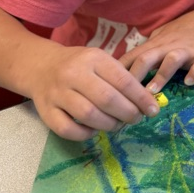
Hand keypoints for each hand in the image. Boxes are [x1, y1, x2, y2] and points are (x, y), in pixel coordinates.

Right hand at [27, 43, 162, 140]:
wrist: (40, 66)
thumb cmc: (79, 65)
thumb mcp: (100, 61)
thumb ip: (121, 78)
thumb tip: (147, 102)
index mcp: (92, 58)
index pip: (122, 80)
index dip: (141, 98)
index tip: (153, 110)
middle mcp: (73, 73)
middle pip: (107, 99)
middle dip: (128, 113)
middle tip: (136, 119)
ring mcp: (57, 93)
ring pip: (87, 115)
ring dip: (109, 124)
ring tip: (116, 124)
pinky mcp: (45, 111)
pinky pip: (67, 129)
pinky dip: (84, 134)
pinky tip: (93, 130)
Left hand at [119, 5, 193, 93]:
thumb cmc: (184, 33)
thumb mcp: (160, 39)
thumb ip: (144, 54)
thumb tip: (121, 70)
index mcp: (155, 45)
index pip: (132, 58)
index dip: (118, 73)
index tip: (106, 90)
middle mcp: (168, 46)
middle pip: (147, 58)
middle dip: (135, 77)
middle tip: (125, 97)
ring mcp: (187, 50)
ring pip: (171, 60)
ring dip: (162, 75)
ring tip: (153, 92)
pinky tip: (190, 82)